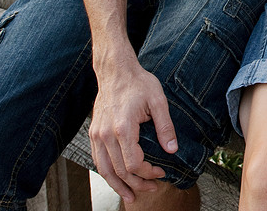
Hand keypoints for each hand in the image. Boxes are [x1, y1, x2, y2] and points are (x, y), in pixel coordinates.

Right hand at [89, 64, 177, 201]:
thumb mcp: (158, 101)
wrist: (115, 71)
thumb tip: (172, 150)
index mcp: (123, 127)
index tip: (161, 172)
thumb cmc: (138, 83)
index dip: (148, 173)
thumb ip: (165, 126)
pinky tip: (117, 179)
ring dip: (118, 186)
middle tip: (152, 188)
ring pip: (104, 170)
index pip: (133, 164)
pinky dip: (107, 174)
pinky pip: (98, 160)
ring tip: (131, 196)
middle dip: (137, 184)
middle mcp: (106, 134)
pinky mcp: (94, 133)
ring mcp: (97, 135)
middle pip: (119, 171)